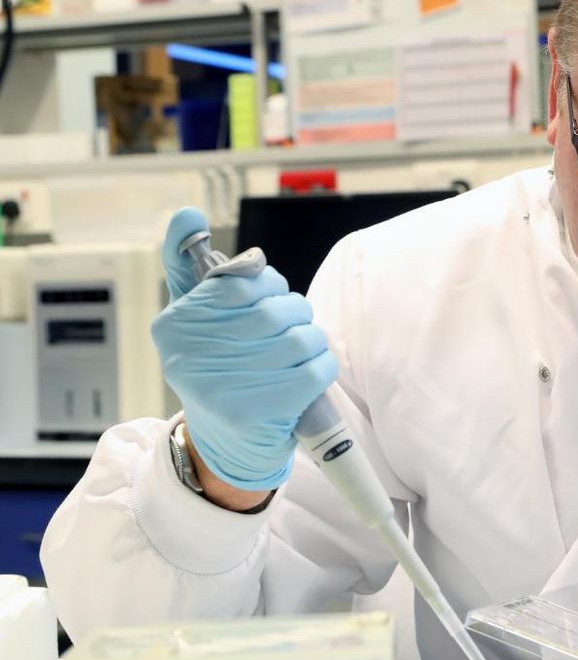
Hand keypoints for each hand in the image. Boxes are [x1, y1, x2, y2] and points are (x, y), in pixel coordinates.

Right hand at [152, 208, 337, 490]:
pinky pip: (316, 369)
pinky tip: (309, 376)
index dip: (269, 286)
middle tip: (290, 330)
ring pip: (302, 337)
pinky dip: (322, 368)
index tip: (268, 300)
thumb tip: (185, 213)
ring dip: (313, 342)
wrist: (227, 446)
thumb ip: (188, 264)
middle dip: (294, 314)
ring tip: (299, 355)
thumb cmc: (218, 368)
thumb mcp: (194, 318)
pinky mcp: (259, 411)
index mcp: (174, 325)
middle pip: (275, 308)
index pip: (243, 280)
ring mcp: (224, 384)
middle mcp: (191, 354)